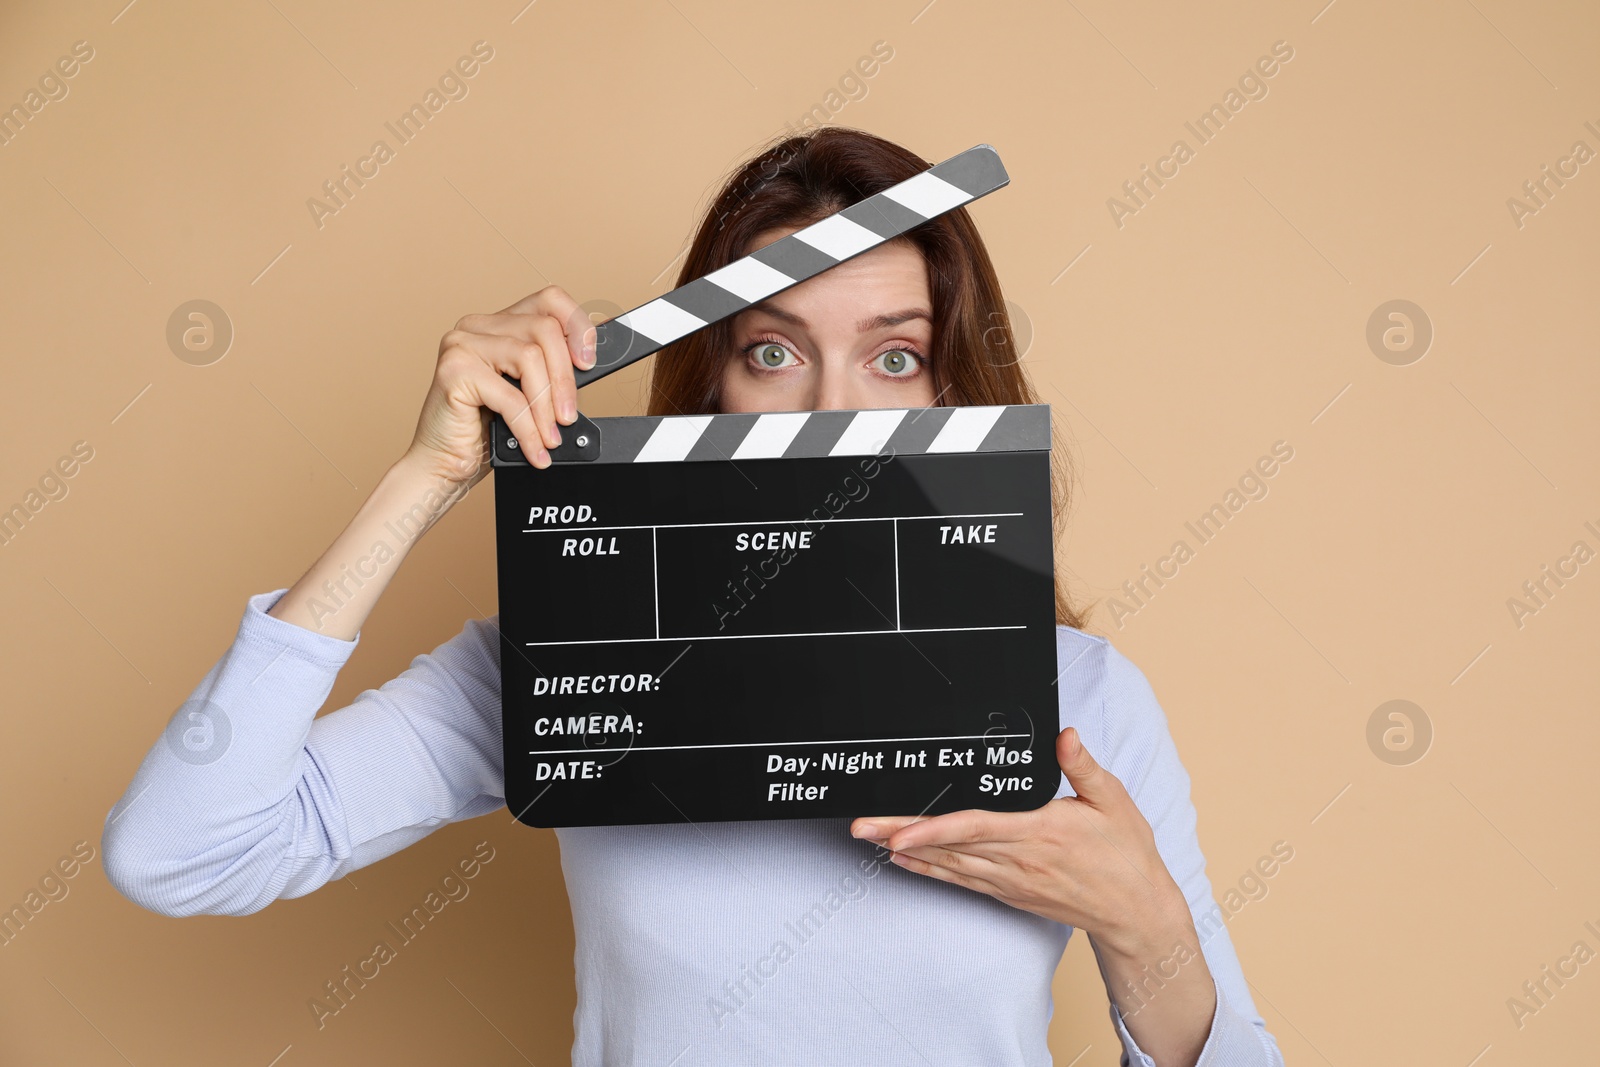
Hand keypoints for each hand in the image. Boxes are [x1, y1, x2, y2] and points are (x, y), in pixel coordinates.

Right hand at [404, 285, 596, 485]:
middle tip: (567, 417)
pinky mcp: (454, 371)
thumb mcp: (527, 393)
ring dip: (547, 405)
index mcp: (499, 325)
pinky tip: (535, 448)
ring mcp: (461, 344)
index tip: (588, 362)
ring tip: (550, 436)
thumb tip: (587, 363)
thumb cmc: (483, 430)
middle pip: (544, 330)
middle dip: (565, 379)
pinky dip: (529, 428)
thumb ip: (550, 370)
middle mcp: (477, 326)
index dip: (577, 326)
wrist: (443, 463)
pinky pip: (510, 396)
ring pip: (530, 357)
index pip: (549, 301)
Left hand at [849, 726, 1189, 955]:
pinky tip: (903, 860)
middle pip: (948, 845)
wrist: (1135, 912)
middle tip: (860, 827)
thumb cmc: (1125, 855)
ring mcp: (1010, 879)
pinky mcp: (1009, 892)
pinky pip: (960, 879)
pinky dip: (928, 870)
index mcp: (1039, 830)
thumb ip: (1083, 767)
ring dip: (905, 851)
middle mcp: (1017, 859)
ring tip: (869, 838)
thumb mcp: (1113, 801)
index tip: (898, 829)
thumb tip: (1065, 737)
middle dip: (900, 834)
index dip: (932, 828)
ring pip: (947, 864)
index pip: (974, 828)